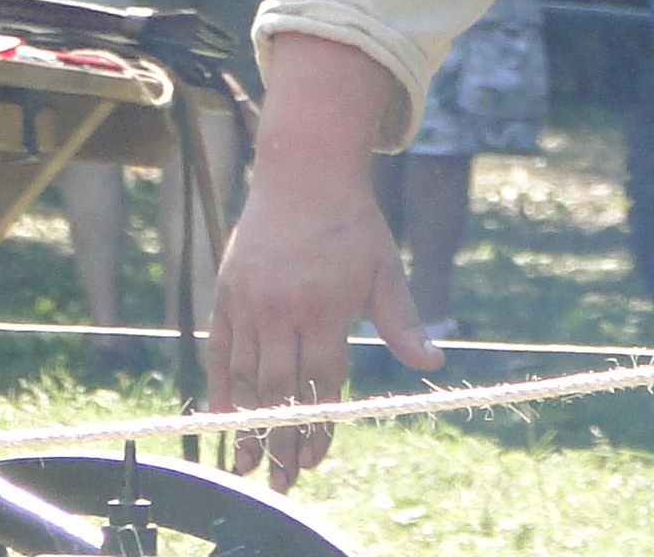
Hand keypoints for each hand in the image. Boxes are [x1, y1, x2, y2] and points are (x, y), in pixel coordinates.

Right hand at [208, 38, 439, 486]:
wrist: (304, 174)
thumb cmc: (354, 224)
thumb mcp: (385, 269)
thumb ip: (403, 320)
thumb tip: (434, 363)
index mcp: (327, 306)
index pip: (323, 381)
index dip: (319, 423)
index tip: (315, 459)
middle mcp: (283, 310)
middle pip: (281, 389)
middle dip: (281, 437)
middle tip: (281, 479)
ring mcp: (249, 304)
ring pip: (246, 377)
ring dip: (248, 424)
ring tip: (248, 462)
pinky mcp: (226, 297)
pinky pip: (219, 354)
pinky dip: (220, 388)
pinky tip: (224, 419)